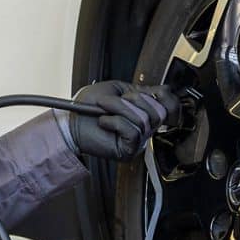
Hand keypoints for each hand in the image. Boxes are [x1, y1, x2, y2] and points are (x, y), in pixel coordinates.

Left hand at [64, 81, 180, 160]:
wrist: (70, 120)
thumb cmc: (88, 105)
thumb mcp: (116, 89)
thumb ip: (139, 90)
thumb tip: (160, 92)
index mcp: (143, 111)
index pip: (170, 106)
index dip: (168, 98)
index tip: (157, 91)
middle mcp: (144, 127)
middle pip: (159, 112)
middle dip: (137, 100)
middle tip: (120, 99)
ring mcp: (137, 140)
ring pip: (143, 120)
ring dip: (120, 109)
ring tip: (104, 108)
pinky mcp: (127, 150)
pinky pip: (133, 132)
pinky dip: (116, 122)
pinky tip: (104, 122)